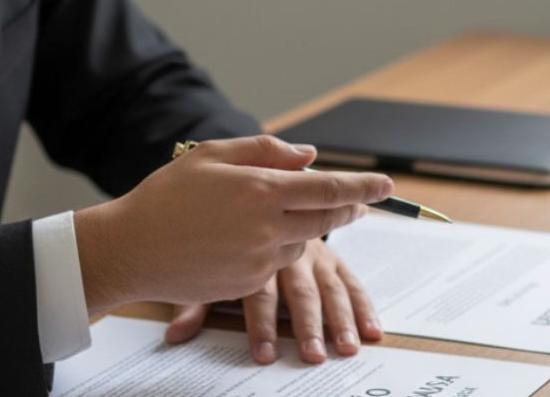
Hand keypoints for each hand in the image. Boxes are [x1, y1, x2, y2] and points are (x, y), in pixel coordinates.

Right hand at [74, 135, 393, 316]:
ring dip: (304, 228)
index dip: (363, 186)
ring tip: (274, 215)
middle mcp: (267, 227)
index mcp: (262, 190)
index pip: (330, 188)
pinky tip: (247, 240)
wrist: (128, 249)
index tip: (387, 183)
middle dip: (347, 209)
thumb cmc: (167, 196)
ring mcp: (260, 259)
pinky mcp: (249, 284)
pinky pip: (278, 264)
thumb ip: (267, 151)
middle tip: (357, 202)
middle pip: (327, 219)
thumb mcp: (214, 156)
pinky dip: (276, 250)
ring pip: (303, 242)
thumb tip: (309, 157)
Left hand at [165, 240, 382, 363]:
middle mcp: (288, 249)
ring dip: (339, 319)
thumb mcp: (198, 267)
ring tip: (346, 348)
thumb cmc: (214, 234)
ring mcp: (313, 252)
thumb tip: (176, 334)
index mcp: (254, 247)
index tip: (264, 354)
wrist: (241, 193)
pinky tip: (372, 328)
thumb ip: (192, 301)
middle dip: (307, 325)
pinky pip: (350, 281)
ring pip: (329, 286)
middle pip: (300, 290)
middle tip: (311, 355)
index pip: (261, 290)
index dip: (264, 323)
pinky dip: (362, 304)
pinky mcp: (330, 258)